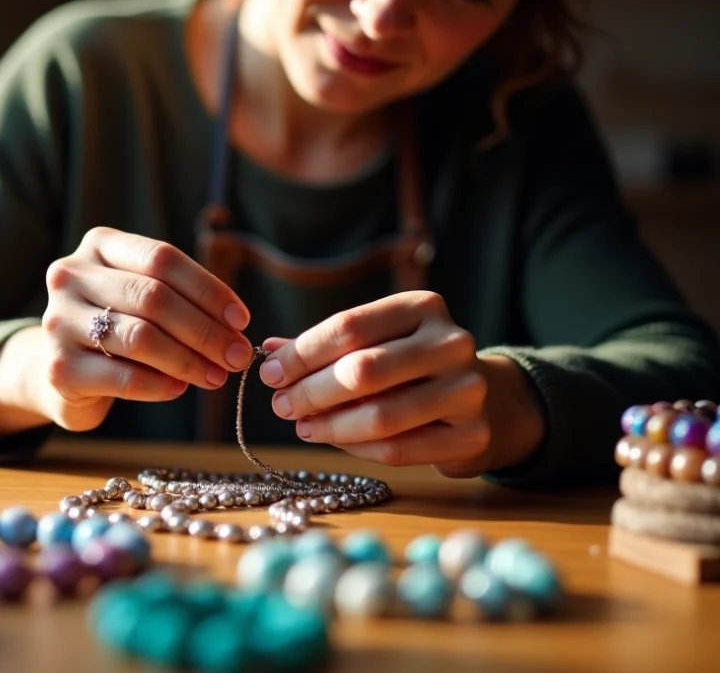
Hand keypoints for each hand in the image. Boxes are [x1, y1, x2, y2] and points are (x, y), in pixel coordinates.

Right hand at [0, 227, 253, 435]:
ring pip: (141, 337)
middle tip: (237, 355)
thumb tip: (234, 328)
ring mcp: (59, 320)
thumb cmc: (115, 326)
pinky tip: (179, 388)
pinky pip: (125, 376)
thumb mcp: (140, 296)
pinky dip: (162, 384)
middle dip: (205, 330)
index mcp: (98, 245)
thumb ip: (178, 298)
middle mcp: (71, 275)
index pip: (162, 258)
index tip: (241, 320)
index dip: (208, 289)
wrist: (60, 368)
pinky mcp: (59, 367)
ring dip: (189, 360)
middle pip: (154, 297)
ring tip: (216, 375)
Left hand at [259, 291, 544, 475]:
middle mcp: (451, 342)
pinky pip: (399, 450)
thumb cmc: (412, 366)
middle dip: (311, 391)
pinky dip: (357, 448)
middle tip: (281, 404)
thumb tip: (270, 350)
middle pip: (363, 370)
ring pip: (381, 415)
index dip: (302, 353)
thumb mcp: (376, 341)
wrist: (486, 401)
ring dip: (330, 425)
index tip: (271, 373)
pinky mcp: (472, 435)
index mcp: (422, 307)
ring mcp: (468, 390)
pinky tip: (334, 440)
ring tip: (302, 425)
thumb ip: (326, 346)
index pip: (349, 326)